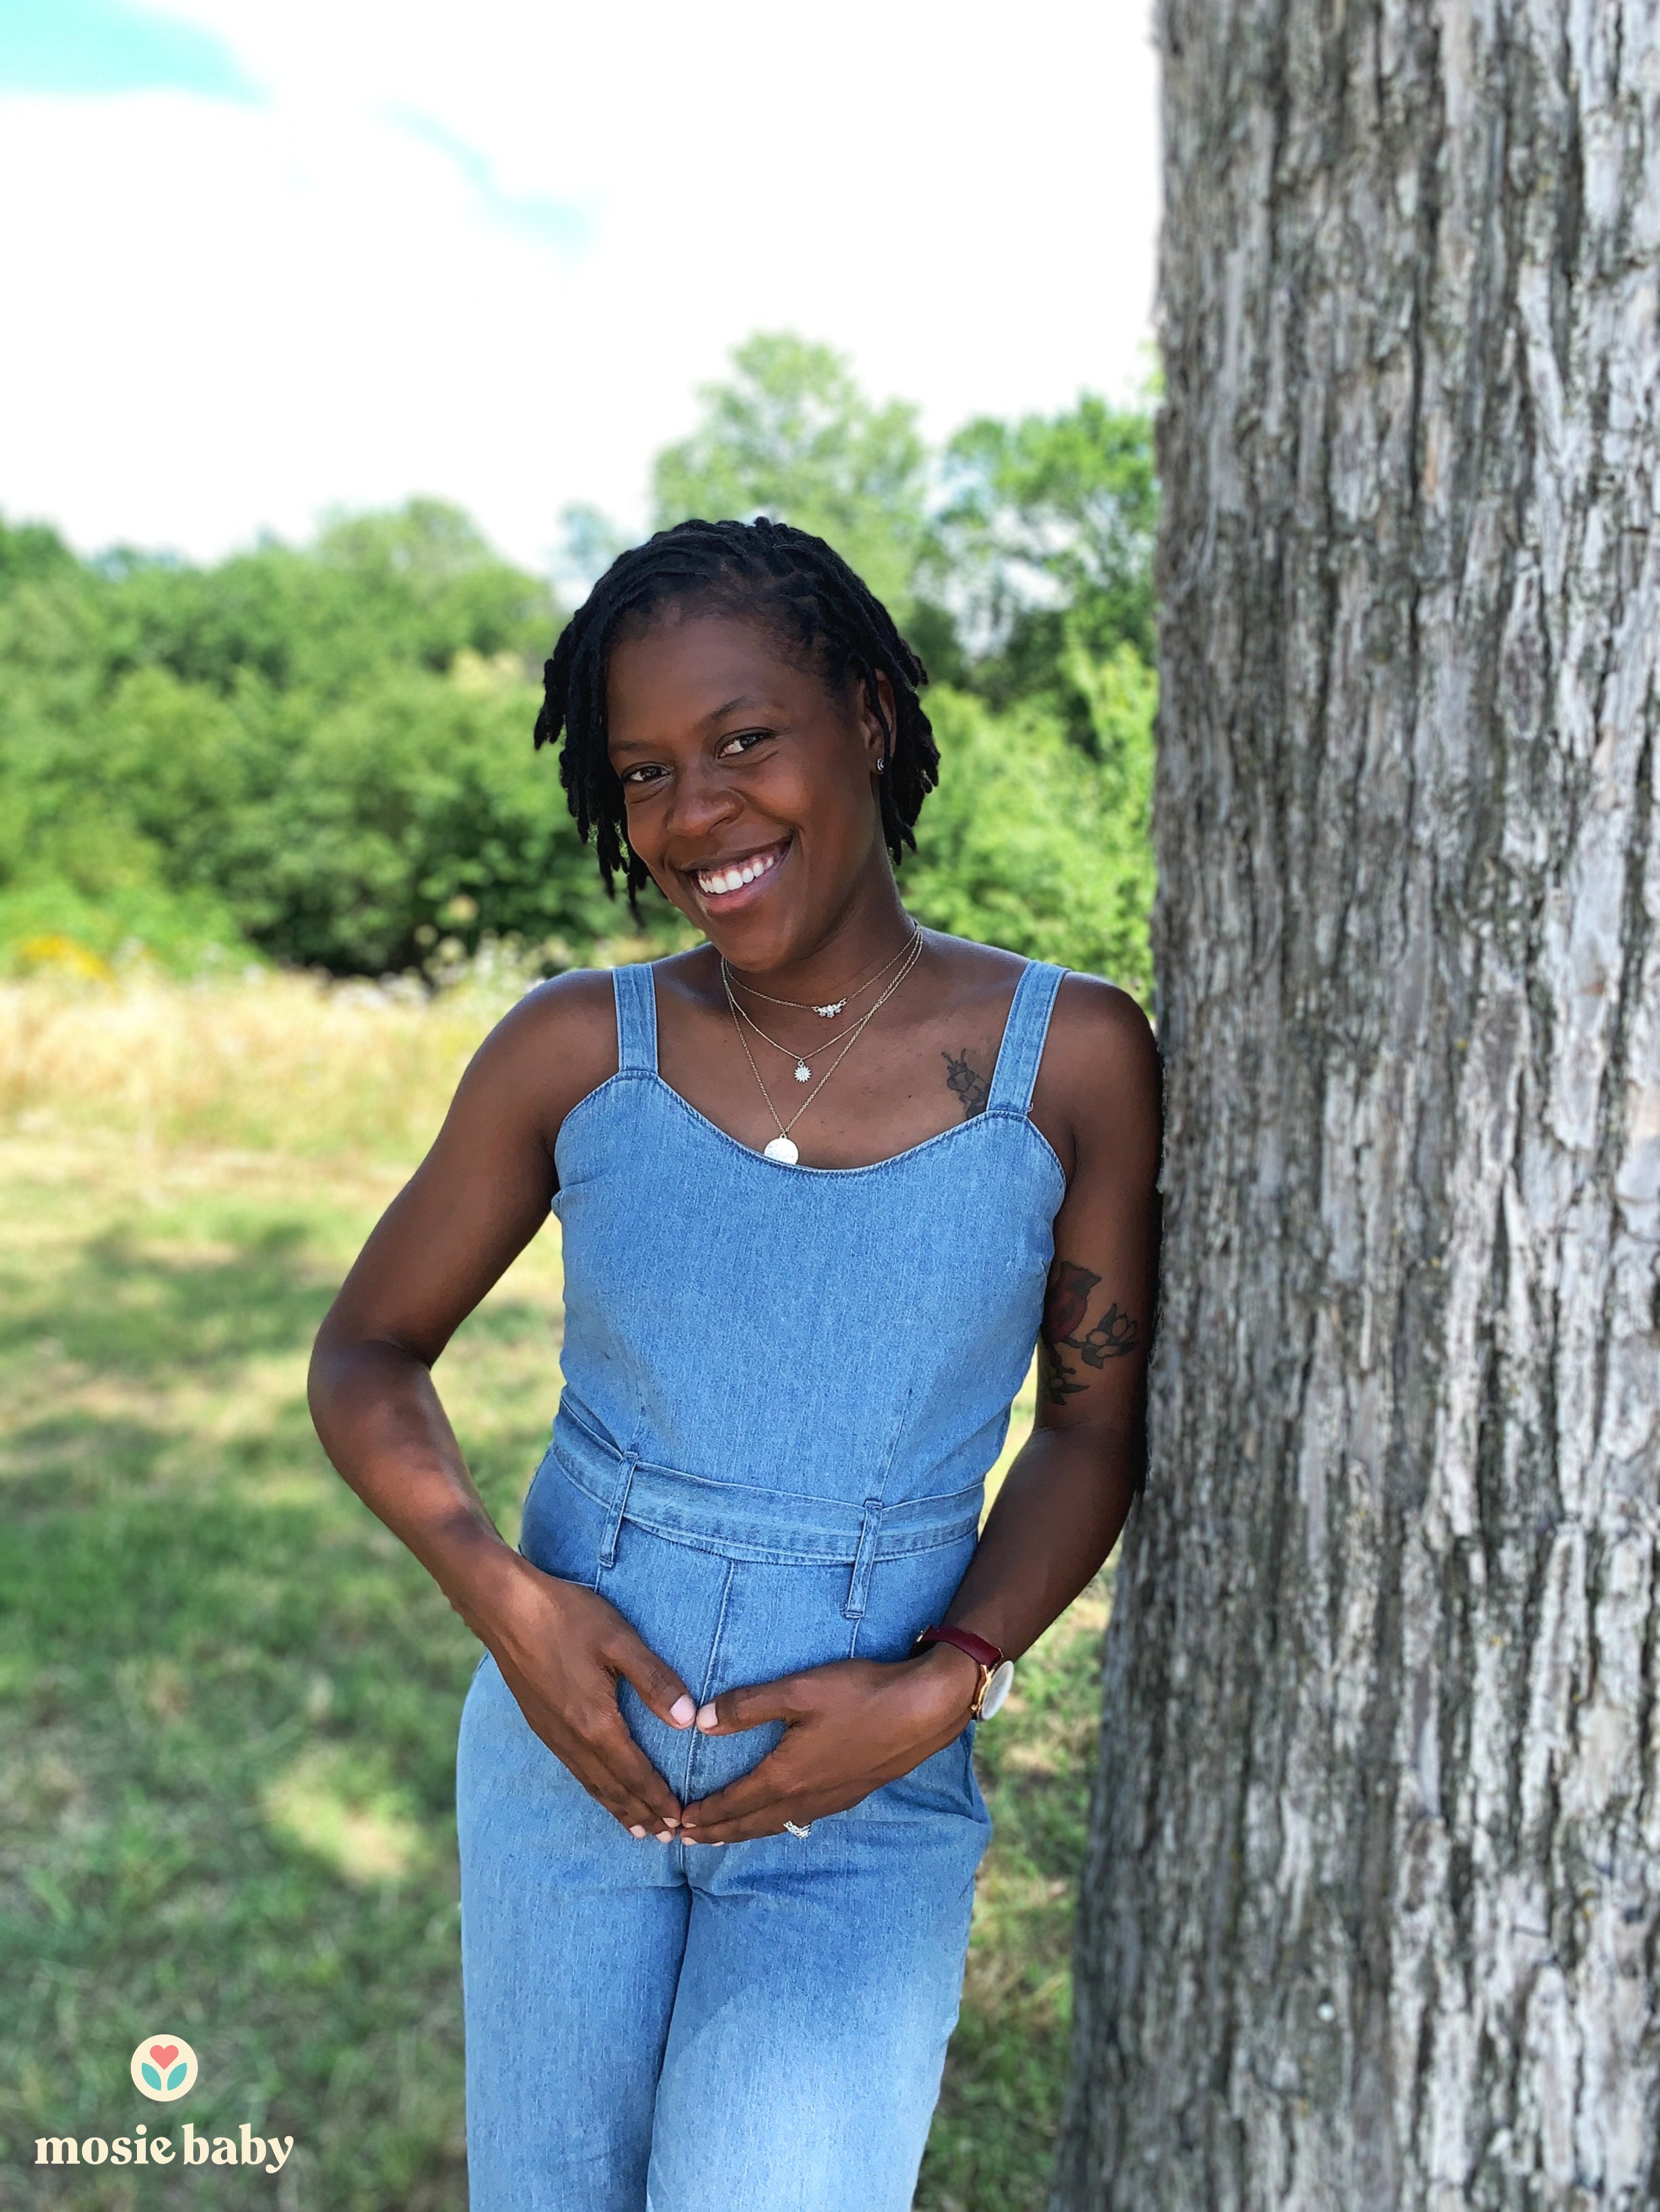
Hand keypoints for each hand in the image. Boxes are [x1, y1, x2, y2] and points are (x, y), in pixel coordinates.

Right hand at [482, 1553, 695, 1839]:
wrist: (505, 1608)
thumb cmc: (567, 1617)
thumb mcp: (619, 1640)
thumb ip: (655, 1680)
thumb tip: (688, 1720)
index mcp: (596, 1723)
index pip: (635, 1774)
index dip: (658, 1798)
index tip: (680, 1820)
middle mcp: (573, 1739)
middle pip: (614, 1789)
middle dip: (642, 1813)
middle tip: (668, 1838)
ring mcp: (553, 1734)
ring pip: (591, 1784)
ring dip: (618, 1808)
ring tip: (639, 1829)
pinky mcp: (541, 1724)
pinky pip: (574, 1770)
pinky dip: (594, 1789)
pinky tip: (599, 1788)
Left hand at [678, 1643, 984, 1843]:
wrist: (923, 1710)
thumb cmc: (860, 1695)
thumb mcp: (799, 1690)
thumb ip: (747, 1706)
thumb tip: (700, 1722)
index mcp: (785, 1776)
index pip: (732, 1804)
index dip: (702, 1816)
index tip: (675, 1824)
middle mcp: (805, 1798)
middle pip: (750, 1824)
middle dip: (715, 1833)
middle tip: (684, 1840)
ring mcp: (831, 1800)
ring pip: (776, 1825)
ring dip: (744, 1832)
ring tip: (722, 1835)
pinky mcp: (851, 1794)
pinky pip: (800, 1819)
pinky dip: (774, 1823)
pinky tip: (778, 1816)